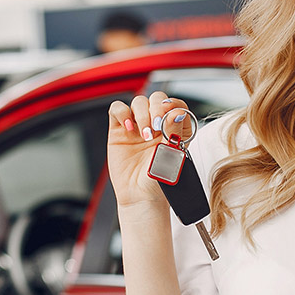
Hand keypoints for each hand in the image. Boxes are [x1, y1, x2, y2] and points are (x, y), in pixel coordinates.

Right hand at [106, 91, 190, 217]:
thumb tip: (176, 111)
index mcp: (175, 128)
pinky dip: (122, 112)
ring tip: (143, 135)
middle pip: (157, 99)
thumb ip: (174, 132)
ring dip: (142, 113)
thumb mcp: (172, 155)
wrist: (139, 196)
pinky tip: (128, 127)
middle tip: (156, 126)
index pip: (177, 105)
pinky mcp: (119, 129)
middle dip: (157, 107)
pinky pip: (117, 109)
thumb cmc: (158, 180)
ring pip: (138, 101)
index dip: (173, 105)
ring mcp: (137, 125)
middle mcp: (157, 124)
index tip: (170, 115)